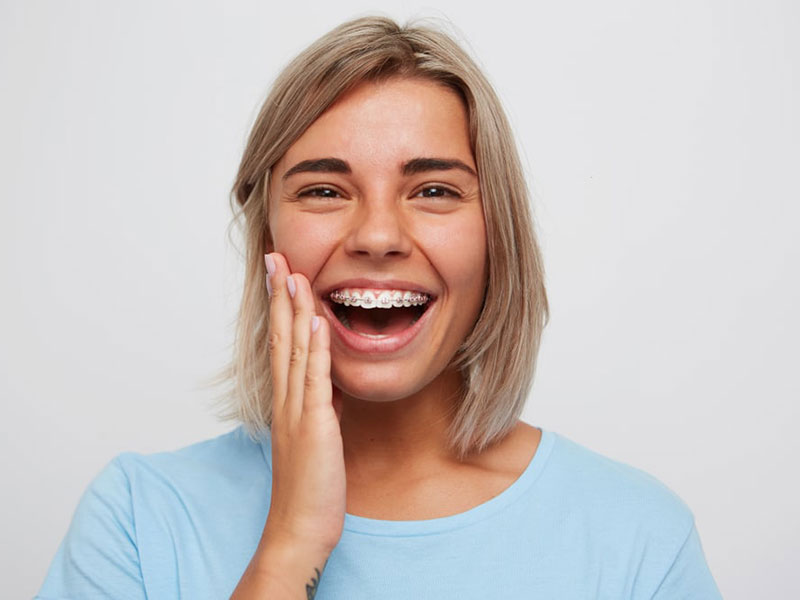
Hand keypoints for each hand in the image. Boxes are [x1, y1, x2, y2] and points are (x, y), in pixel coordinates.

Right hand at [261, 252, 345, 555]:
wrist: (300, 527)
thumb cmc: (309, 486)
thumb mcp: (315, 437)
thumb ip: (318, 406)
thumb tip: (327, 384)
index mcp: (287, 401)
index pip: (281, 344)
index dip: (280, 308)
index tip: (280, 276)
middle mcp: (286, 400)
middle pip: (280, 337)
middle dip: (279, 295)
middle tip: (275, 256)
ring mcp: (297, 411)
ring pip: (293, 350)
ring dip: (294, 310)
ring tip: (293, 272)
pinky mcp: (314, 426)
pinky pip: (314, 380)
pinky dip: (315, 348)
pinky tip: (316, 320)